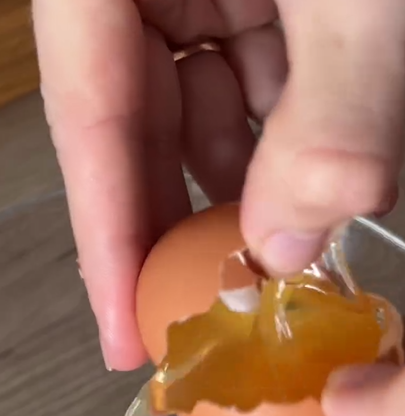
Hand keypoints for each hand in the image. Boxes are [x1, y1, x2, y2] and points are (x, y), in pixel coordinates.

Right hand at [34, 0, 404, 370]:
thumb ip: (331, 113)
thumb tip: (289, 244)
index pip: (85, 112)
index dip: (103, 236)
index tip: (117, 333)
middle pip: (131, 124)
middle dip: (167, 225)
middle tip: (181, 320)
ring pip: (190, 111)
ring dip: (230, 192)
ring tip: (253, 264)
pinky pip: (241, 82)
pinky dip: (271, 142)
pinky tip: (297, 188)